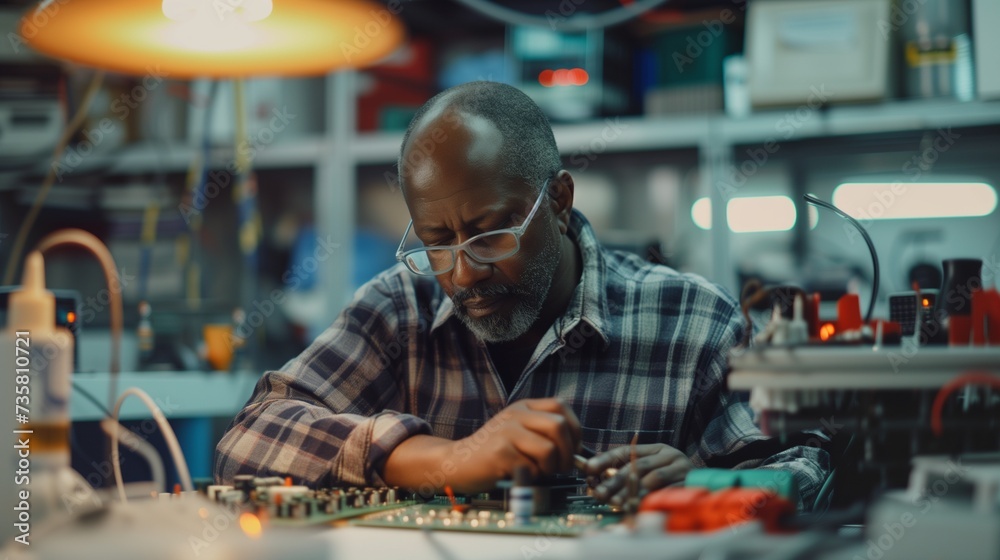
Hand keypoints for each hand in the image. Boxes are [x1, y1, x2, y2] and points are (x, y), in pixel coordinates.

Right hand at [382, 398, 581, 494]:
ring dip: (551, 468)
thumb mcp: (518, 431)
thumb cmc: (494, 452)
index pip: (560, 407)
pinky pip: (531, 468)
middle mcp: (515, 414)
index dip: (575, 429)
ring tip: (539, 472)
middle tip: (562, 467)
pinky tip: (519, 475)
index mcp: (523, 407)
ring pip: (549, 449)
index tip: (574, 448)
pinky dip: (532, 477)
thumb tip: (578, 450)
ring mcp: (506, 432)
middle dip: (568, 452)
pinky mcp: (499, 453)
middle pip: (559, 427)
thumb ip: (543, 433)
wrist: (456, 462)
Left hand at [584, 443, 691, 505]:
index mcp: (656, 448)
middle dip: (615, 480)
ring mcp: (681, 468)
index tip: (589, 468)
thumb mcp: (651, 470)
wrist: (708, 485)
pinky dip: (653, 498)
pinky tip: (638, 505)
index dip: (606, 459)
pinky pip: (668, 491)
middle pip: (637, 465)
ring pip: (654, 477)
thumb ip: (628, 471)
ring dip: (633, 490)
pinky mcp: (690, 483)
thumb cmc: (673, 480)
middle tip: (600, 492)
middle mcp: (669, 454)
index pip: (626, 451)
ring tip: (616, 501)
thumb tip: (596, 475)